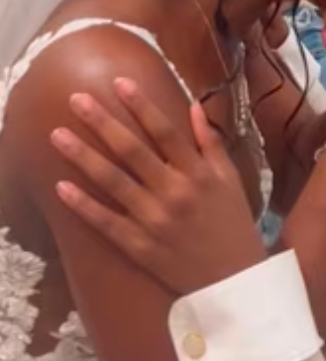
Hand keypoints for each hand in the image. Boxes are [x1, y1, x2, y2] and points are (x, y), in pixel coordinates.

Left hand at [51, 78, 265, 294]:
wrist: (233, 278)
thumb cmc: (232, 223)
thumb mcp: (231, 180)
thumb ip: (211, 143)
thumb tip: (194, 107)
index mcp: (200, 173)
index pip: (166, 131)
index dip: (142, 106)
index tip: (120, 82)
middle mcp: (176, 192)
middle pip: (133, 151)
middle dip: (104, 123)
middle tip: (76, 100)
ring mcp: (155, 220)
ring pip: (113, 182)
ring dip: (84, 157)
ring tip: (58, 135)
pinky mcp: (140, 245)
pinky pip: (106, 222)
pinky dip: (84, 206)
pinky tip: (61, 188)